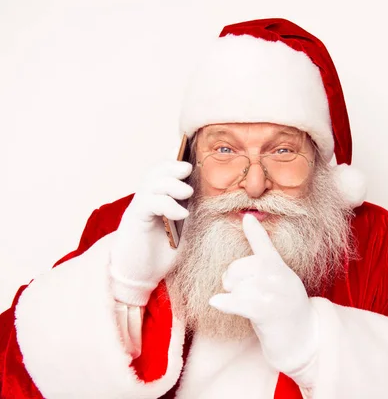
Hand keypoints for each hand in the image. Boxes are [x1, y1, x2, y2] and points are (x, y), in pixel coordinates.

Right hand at [109, 159, 192, 305]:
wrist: (140, 276)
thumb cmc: (162, 253)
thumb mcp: (185, 229)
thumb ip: (193, 211)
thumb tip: (214, 197)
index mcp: (160, 197)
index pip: (167, 172)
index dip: (176, 159)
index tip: (192, 149)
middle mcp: (148, 198)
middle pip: (156, 171)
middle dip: (172, 165)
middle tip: (188, 167)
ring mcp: (140, 208)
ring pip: (151, 183)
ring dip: (171, 183)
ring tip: (187, 192)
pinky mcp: (136, 220)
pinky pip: (149, 203)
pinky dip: (167, 205)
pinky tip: (181, 213)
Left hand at [209, 214, 318, 385]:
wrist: (304, 337)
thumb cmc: (288, 309)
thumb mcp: (284, 283)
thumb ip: (268, 270)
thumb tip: (237, 270)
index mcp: (281, 267)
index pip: (265, 246)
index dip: (255, 231)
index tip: (247, 218)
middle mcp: (277, 277)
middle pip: (238, 268)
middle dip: (233, 279)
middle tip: (242, 292)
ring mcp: (272, 293)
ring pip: (236, 287)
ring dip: (235, 298)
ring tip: (251, 307)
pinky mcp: (264, 311)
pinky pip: (237, 301)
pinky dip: (224, 302)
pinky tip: (216, 302)